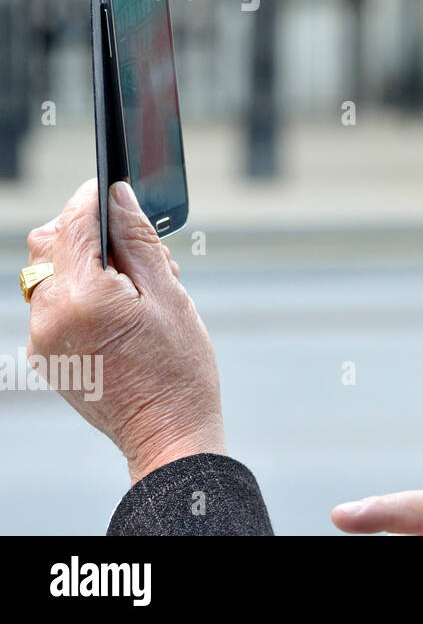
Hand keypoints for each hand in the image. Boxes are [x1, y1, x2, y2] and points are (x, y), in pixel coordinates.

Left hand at [25, 179, 225, 483]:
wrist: (167, 434)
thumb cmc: (179, 369)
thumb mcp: (170, 295)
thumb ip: (139, 241)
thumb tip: (117, 195)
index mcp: (81, 298)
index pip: (74, 222)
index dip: (96, 198)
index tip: (117, 189)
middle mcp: (48, 316)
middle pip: (47, 243)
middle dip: (85, 231)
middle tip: (137, 248)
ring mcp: (41, 339)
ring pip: (47, 272)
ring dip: (84, 263)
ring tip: (136, 288)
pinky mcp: (44, 354)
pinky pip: (50, 303)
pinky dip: (79, 293)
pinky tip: (119, 313)